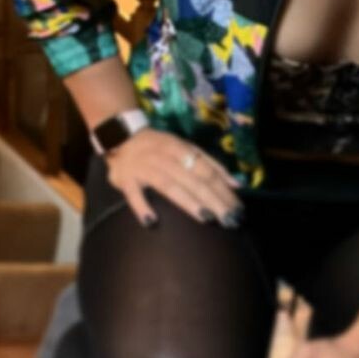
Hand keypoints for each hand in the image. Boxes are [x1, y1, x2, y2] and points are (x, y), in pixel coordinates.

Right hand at [105, 130, 242, 228]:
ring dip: (188, 201)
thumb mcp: (186, 148)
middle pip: (192, 179)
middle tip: (229, 219)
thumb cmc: (161, 146)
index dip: (223, 188)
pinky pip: (134, 194)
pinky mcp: (126, 180)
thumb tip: (236, 184)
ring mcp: (144, 168)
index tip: (237, 207)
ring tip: (206, 217)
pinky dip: (142, 206)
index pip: (206, 170)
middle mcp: (165, 157)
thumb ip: (210, 164)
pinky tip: (152, 221)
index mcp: (180, 148)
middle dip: (213, 199)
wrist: (122, 136)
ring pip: (169, 185)